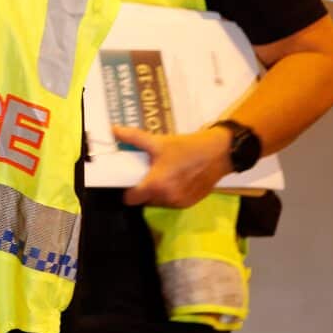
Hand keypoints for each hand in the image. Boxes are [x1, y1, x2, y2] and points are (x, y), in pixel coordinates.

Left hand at [114, 125, 232, 207]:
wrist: (219, 153)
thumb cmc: (187, 147)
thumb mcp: (158, 141)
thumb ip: (133, 137)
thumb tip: (112, 130)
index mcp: (156, 185)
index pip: (131, 199)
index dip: (127, 191)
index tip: (128, 181)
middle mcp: (167, 198)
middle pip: (145, 200)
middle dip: (143, 188)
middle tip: (146, 173)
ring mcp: (180, 203)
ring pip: (159, 202)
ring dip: (157, 192)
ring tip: (161, 174)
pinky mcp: (191, 203)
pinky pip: (172, 201)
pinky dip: (170, 193)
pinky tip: (175, 179)